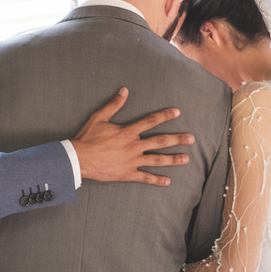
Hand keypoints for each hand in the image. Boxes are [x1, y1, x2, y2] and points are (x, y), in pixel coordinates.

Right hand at [71, 88, 193, 185]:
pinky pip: (145, 177)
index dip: (165, 115)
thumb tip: (124, 90)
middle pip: (160, 141)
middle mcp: (133, 146)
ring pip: (157, 160)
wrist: (79, 159)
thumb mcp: (99, 117)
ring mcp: (132, 161)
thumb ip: (114, 104)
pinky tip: (167, 181)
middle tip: (191, 139)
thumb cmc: (88, 137)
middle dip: (177, 139)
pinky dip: (156, 180)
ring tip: (186, 159)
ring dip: (173, 159)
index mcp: (128, 132)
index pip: (151, 121)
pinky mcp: (127, 174)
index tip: (177, 112)